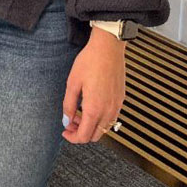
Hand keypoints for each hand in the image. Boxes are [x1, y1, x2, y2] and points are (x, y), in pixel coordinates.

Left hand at [62, 28, 125, 143]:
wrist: (108, 48)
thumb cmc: (90, 62)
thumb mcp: (73, 82)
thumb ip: (69, 105)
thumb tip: (67, 120)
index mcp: (94, 109)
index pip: (84, 136)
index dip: (73, 138)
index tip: (66, 132)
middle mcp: (108, 111)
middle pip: (95, 136)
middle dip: (81, 133)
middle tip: (71, 122)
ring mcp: (116, 107)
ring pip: (104, 129)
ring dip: (91, 126)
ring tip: (79, 112)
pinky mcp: (121, 100)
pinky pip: (111, 118)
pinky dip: (100, 119)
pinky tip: (91, 106)